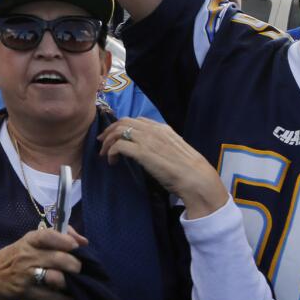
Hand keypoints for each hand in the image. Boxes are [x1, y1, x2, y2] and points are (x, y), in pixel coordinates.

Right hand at [0, 227, 86, 299]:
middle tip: (80, 271)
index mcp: (28, 241)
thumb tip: (82, 240)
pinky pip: (52, 298)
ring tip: (78, 286)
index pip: (48, 235)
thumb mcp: (25, 244)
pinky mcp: (26, 294)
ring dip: (72, 284)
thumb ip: (51, 239)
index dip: (65, 240)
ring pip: (57, 278)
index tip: (77, 246)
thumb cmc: (8, 261)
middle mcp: (27, 256)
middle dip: (75, 266)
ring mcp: (26, 276)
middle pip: (58, 258)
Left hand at [99, 117, 227, 218]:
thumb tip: (152, 150)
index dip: (122, 126)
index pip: (137, 120)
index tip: (115, 135)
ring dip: (108, 142)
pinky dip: (111, 152)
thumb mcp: (175, 150)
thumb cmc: (189, 170)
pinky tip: (112, 161)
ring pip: (118, 131)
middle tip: (102, 142)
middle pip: (124, 121)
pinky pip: (118, 146)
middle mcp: (154, 130)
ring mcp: (147, 140)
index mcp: (163, 128)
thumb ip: (163, 145)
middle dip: (110, 130)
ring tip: (104, 153)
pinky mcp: (142, 152)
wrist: (196, 179)